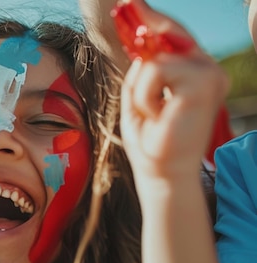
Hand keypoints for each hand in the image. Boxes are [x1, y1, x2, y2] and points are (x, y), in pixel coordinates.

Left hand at [116, 0, 228, 179]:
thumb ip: (144, 68)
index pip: (173, 35)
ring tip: (153, 113)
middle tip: (127, 14)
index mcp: (194, 72)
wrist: (161, 171)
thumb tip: (143, 41)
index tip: (130, 1)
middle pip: (170, 33)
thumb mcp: (140, 95)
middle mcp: (207, 69)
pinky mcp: (204, 82)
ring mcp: (209, 73)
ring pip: (155, 58)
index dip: (152, 17)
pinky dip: (146, 95)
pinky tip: (159, 115)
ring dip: (141, 90)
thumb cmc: (151, 139)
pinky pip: (155, 70)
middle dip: (145, 24)